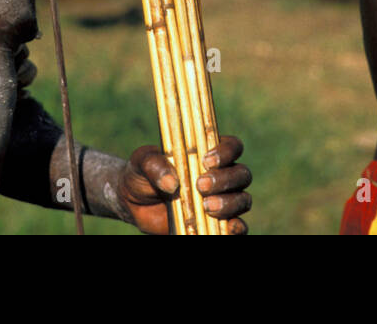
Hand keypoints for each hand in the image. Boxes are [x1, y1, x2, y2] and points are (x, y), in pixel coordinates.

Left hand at [118, 135, 250, 234]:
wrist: (133, 203)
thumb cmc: (141, 174)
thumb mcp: (141, 162)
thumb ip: (154, 164)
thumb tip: (172, 182)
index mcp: (208, 153)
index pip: (233, 147)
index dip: (226, 152)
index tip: (207, 161)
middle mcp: (221, 175)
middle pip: (242, 174)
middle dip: (225, 180)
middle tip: (201, 186)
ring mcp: (222, 200)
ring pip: (242, 199)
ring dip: (229, 203)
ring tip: (206, 207)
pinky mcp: (217, 224)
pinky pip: (238, 227)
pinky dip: (236, 228)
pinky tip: (227, 228)